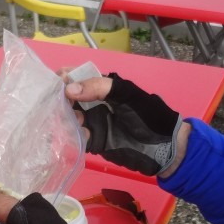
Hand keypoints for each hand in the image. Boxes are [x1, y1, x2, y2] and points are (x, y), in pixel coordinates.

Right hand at [64, 73, 183, 176]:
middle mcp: (92, 103)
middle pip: (66, 98)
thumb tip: (68, 90)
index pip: (75, 76)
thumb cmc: (149, 115)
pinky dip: (74, 136)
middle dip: (59, 100)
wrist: (164, 147)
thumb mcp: (126, 93)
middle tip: (61, 105)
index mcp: (101, 87)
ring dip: (65, 119)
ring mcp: (92, 122)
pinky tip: (83, 135)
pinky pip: (76, 138)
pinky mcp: (93, 142)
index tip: (59, 83)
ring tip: (78, 120)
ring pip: (67, 118)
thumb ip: (99, 87)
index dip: (63, 78)